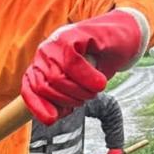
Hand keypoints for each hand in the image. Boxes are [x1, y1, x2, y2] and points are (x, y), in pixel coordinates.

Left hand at [22, 10, 145, 124]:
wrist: (124, 37)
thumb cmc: (100, 64)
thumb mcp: (78, 87)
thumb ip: (63, 100)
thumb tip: (51, 117)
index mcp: (42, 66)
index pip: (29, 90)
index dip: (39, 108)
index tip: (52, 119)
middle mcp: (44, 54)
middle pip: (44, 87)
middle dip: (68, 99)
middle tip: (87, 97)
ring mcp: (56, 42)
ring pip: (57, 77)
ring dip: (80, 90)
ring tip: (95, 89)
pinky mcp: (72, 34)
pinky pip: (71, 63)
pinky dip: (86, 77)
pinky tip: (99, 82)